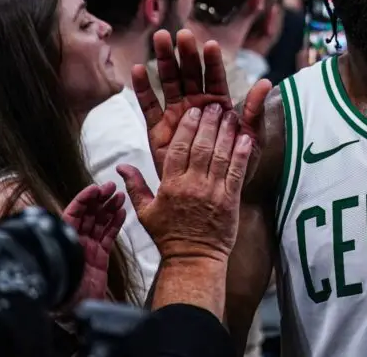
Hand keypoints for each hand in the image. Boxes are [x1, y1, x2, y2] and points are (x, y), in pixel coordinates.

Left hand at [61, 182, 125, 306]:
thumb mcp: (57, 264)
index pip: (72, 213)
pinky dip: (115, 223)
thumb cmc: (61, 290)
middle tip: (112, 187)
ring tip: (119, 195)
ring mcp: (88, 248)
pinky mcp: (100, 257)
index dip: (84, 200)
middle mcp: (74, 241)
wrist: (73, 311)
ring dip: (109, 208)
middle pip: (88, 215)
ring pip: (100, 222)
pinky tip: (121, 212)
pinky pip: (108, 236)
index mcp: (62, 240)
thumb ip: (58, 243)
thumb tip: (49, 221)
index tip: (96, 189)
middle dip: (100, 199)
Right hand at [118, 104, 252, 261]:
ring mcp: (213, 192)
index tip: (193, 112)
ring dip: (227, 133)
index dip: (187, 128)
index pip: (178, 149)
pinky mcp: (230, 200)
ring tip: (231, 115)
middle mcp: (192, 186)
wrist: (193, 259)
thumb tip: (120, 167)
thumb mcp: (146, 212)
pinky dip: (242, 154)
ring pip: (220, 156)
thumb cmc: (168, 235)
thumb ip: (135, 186)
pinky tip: (246, 138)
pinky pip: (236, 172)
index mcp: (171, 186)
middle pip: (201, 147)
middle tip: (214, 106)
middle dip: (209, 124)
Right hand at [132, 30, 270, 177]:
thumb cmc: (237, 164)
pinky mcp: (159, 131)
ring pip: (169, 83)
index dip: (212, 62)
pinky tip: (138, 69)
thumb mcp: (251, 138)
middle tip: (181, 34)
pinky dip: (143, 89)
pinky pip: (149, 107)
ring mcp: (177, 116)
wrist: (216, 195)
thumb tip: (266, 82)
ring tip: (160, 38)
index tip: (210, 44)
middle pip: (189, 74)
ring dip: (165, 61)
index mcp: (218, 105)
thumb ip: (254, 111)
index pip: (215, 78)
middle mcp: (196, 105)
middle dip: (186, 54)